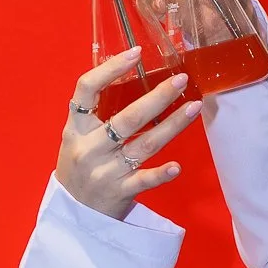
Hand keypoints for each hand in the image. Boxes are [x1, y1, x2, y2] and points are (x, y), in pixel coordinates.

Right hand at [56, 51, 201, 219]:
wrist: (74, 214)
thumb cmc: (80, 166)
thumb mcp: (77, 137)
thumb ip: (95, 113)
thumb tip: (128, 74)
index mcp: (76, 128)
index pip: (87, 89)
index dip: (110, 69)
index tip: (136, 53)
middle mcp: (90, 148)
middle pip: (126, 118)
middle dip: (158, 97)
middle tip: (182, 79)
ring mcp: (106, 171)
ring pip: (144, 145)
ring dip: (172, 125)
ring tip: (193, 107)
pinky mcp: (120, 192)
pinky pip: (144, 181)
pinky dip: (160, 174)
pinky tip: (177, 167)